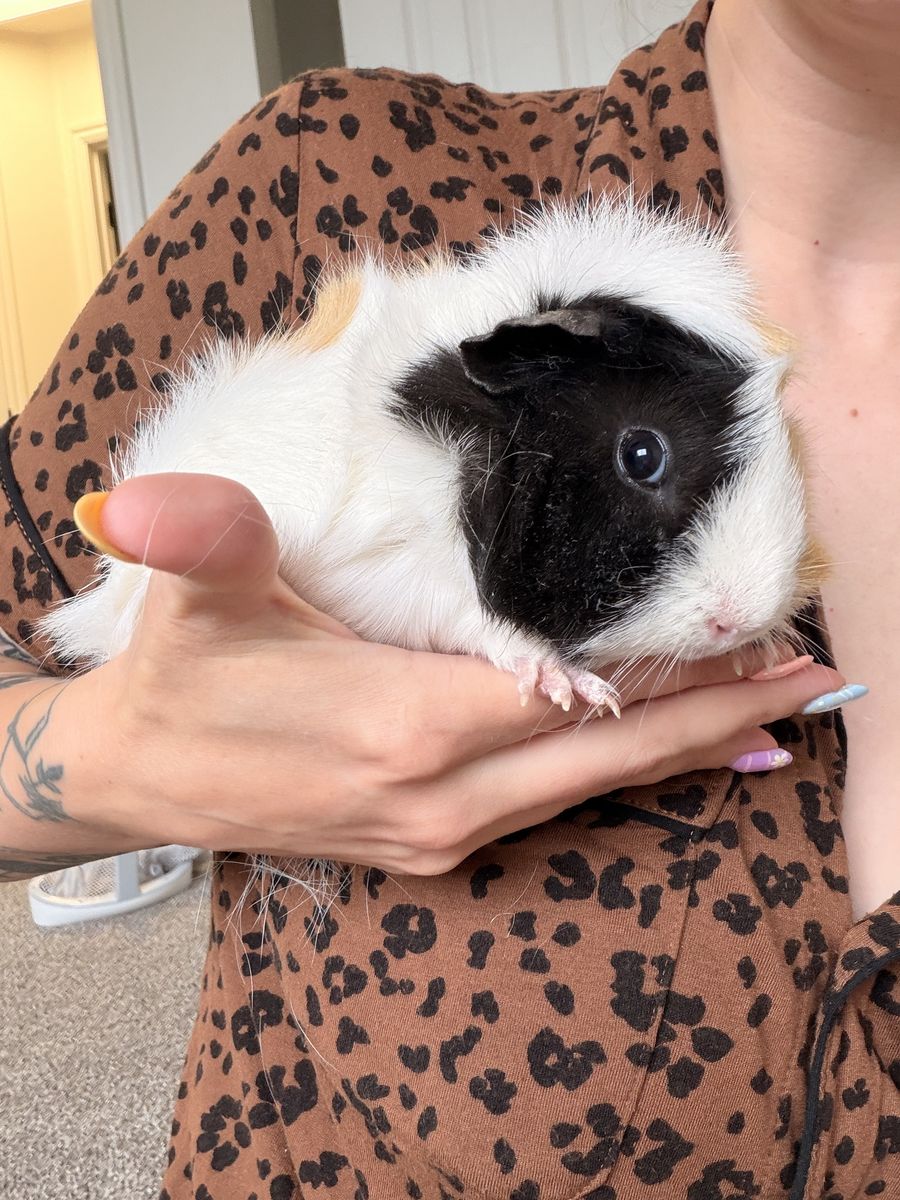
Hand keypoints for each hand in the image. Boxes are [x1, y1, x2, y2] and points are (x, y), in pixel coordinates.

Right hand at [64, 473, 846, 876]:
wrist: (145, 776)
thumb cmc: (183, 680)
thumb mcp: (194, 599)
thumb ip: (203, 538)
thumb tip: (152, 500)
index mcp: (409, 724)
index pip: (577, 694)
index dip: (671, 674)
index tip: (756, 643)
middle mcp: (444, 793)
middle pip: (609, 753)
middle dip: (712, 718)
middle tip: (804, 680)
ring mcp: (441, 831)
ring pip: (589, 787)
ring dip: (679, 751)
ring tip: (761, 714)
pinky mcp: (431, 844)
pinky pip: (548, 806)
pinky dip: (616, 776)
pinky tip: (659, 759)